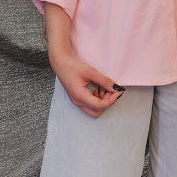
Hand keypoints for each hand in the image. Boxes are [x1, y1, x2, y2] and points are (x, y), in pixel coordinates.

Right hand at [42, 2, 123, 117]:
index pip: (99, 106)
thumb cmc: (72, 67)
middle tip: (110, 91)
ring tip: (103, 89)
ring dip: (102, 102)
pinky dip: (97, 101)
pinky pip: (90, 106)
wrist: (60, 64)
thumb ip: (104, 81)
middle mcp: (78, 102)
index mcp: (80, 96)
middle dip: (106, 103)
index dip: (111, 100)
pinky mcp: (77, 99)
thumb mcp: (90, 72)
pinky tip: (97, 90)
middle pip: (97, 112)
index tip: (116, 92)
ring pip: (93, 110)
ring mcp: (76, 102)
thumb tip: (115, 88)